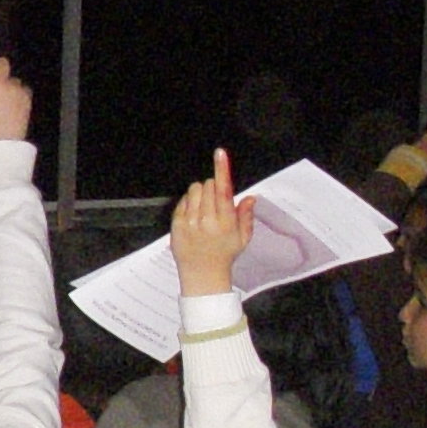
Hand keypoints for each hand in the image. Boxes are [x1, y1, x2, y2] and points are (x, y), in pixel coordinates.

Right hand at [0, 21, 32, 146]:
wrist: (2, 144)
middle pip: (2, 63)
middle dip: (2, 69)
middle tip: (1, 86)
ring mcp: (14, 87)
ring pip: (14, 81)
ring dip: (12, 88)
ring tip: (8, 108)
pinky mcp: (26, 94)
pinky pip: (23, 90)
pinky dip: (21, 97)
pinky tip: (17, 110)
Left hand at [170, 149, 252, 297]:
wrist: (203, 275)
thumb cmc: (225, 255)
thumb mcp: (243, 237)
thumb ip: (246, 216)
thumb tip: (249, 197)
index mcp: (226, 221)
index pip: (224, 189)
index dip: (222, 168)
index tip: (220, 153)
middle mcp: (208, 220)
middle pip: (208, 185)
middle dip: (213, 188)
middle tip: (215, 204)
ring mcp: (190, 222)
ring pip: (194, 190)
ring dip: (201, 193)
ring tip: (204, 209)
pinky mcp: (177, 224)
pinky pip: (183, 200)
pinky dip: (189, 203)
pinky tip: (194, 216)